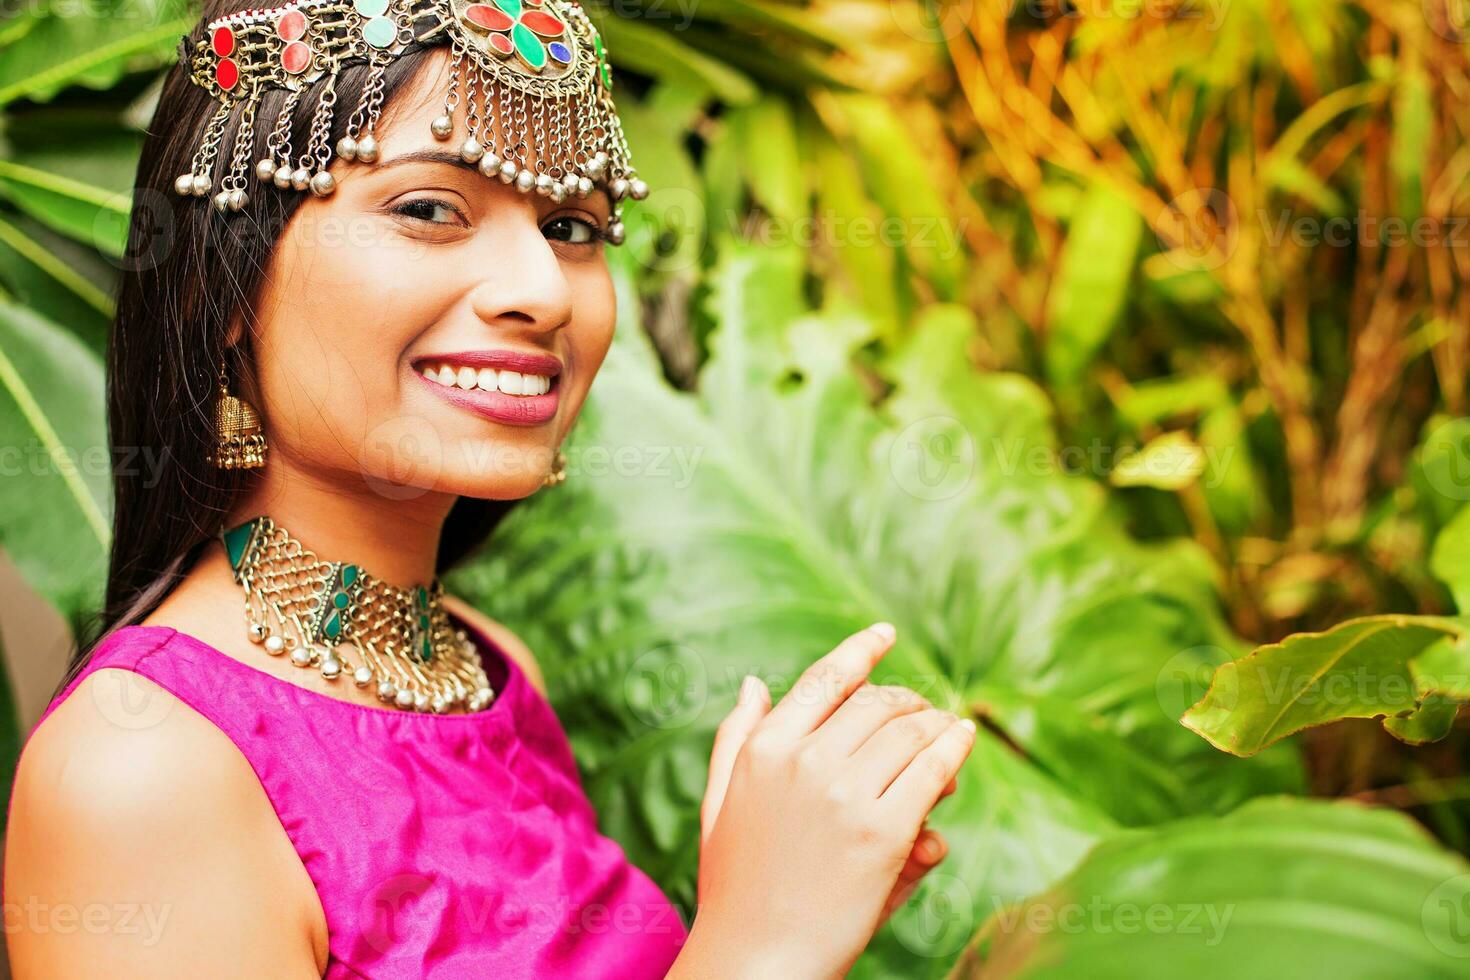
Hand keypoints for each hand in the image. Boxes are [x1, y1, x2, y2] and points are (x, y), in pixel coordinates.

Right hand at [675, 624, 976, 977]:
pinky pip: (933, 769)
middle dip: (907, 703)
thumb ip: (734, 739)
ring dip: (935, 724)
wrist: (757, 961)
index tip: (887, 634)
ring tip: (948, 731)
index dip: (861, 650)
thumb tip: (752, 682)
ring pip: (909, 731)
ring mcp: (845, 794)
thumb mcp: (718, 803)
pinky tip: (961, 740)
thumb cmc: (736, 887)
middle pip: (875, 703)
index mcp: (763, 749)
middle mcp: (803, 760)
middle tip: (924, 714)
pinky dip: (953, 747)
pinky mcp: (884, 833)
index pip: (824, 679)